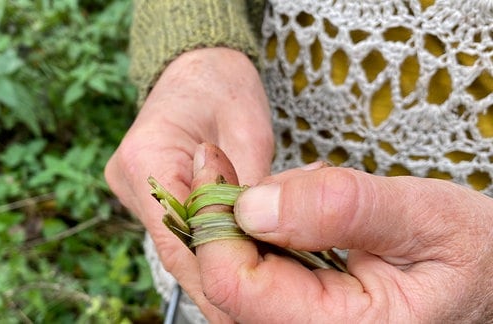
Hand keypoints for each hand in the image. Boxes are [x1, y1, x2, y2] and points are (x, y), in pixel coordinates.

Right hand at [105, 48, 272, 321]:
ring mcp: (136, 192)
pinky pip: (182, 233)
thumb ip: (249, 186)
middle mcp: (131, 181)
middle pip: (176, 249)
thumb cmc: (221, 86)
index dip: (213, 277)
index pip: (176, 234)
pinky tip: (245, 261)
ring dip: (218, 267)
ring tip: (261, 286)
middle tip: (258, 308)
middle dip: (219, 279)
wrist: (196, 68)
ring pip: (179, 246)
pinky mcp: (150, 198)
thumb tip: (262, 239)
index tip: (244, 309)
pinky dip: (213, 249)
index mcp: (145, 157)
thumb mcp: (249, 128)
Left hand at [195, 162, 492, 321]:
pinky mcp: (302, 317)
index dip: (212, 222)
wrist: (487, 275)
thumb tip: (252, 206)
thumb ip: (340, 209)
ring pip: (231, 285)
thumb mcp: (422, 216)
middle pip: (222, 288)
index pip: (237, 287)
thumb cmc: (471, 250)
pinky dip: (251, 237)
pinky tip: (275, 209)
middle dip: (214, 220)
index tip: (210, 163)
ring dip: (230, 226)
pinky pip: (253, 281)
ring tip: (257, 183)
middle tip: (222, 166)